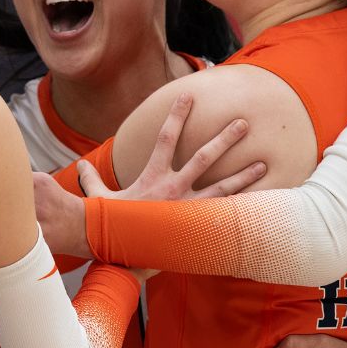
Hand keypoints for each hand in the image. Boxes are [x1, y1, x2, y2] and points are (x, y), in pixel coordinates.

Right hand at [33, 94, 264, 257]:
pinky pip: (222, 218)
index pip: (166, 137)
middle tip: (244, 123)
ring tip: (263, 163)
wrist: (115, 252)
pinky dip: (239, 214)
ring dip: (244, 175)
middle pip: (204, 156)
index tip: (189, 95)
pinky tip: (258, 209)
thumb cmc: (107, 225)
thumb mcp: (98, 198)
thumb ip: (93, 179)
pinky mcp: (194, 229)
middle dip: (225, 138)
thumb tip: (82, 164)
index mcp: (153, 177)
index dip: (178, 114)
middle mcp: (174, 189)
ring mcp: (187, 209)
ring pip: (222, 187)